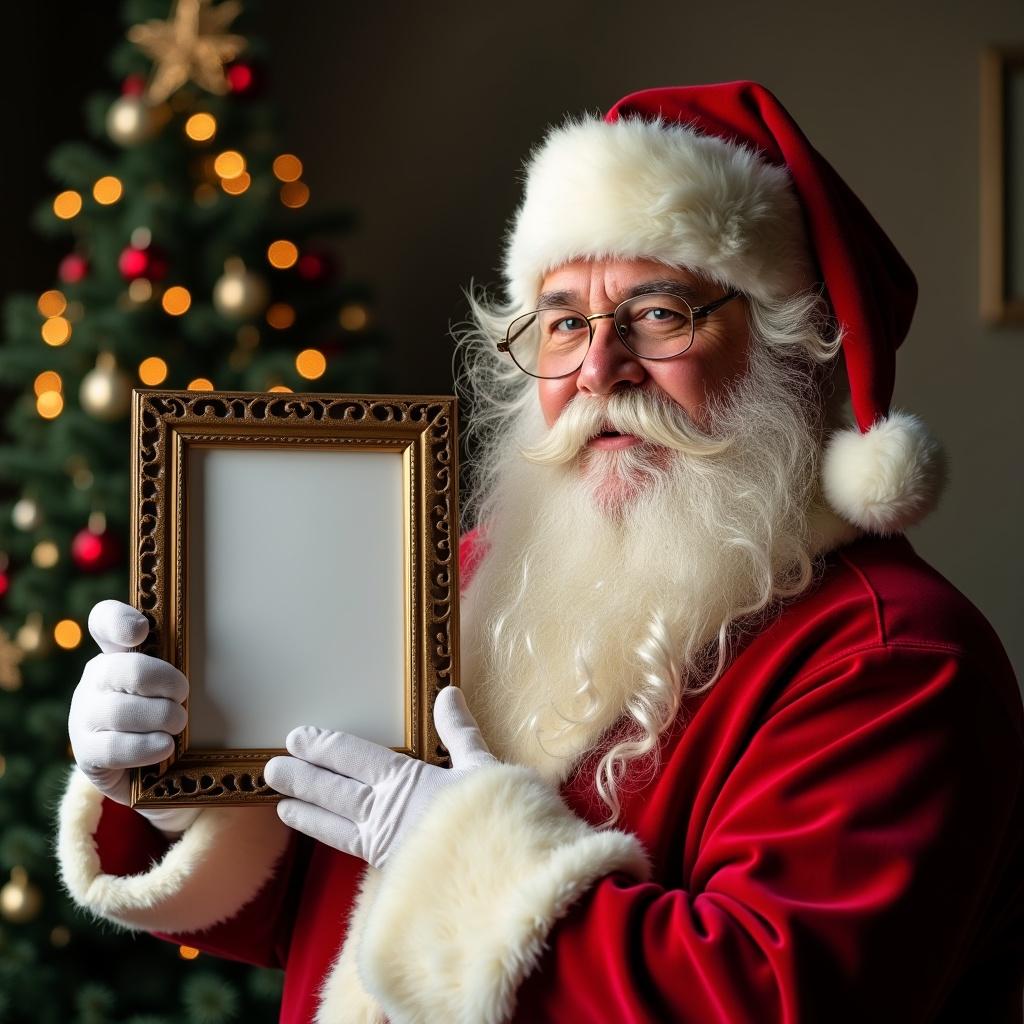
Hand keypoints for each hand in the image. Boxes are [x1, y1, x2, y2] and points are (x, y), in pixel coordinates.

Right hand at [68, 600, 199, 834]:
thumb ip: (188, 662)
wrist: (151, 771)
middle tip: (184, 694)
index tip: (142, 631)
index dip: (119, 621)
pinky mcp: (86, 754)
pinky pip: (115, 748)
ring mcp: (85, 716)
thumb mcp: (176, 685)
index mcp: (118, 653)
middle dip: (162, 681)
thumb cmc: (170, 715)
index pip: (104, 621)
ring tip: (179, 724)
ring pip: (119, 710)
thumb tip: (236, 645)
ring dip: (160, 716)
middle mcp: (95, 680)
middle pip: (122, 668)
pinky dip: (146, 747)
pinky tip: (166, 748)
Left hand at [264, 686, 495, 868]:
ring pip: (334, 824)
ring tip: (280, 805)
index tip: (297, 738)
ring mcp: (384, 844)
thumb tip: (448, 693)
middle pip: (332, 791)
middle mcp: (385, 811)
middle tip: (270, 768)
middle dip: (301, 778)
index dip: (323, 747)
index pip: (352, 757)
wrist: (500, 882)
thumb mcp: (481, 766)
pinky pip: (351, 848)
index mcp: (404, 780)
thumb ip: (459, 731)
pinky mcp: (390, 872)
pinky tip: (327, 837)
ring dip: (307, 812)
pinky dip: (332, 839)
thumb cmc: (496, 817)